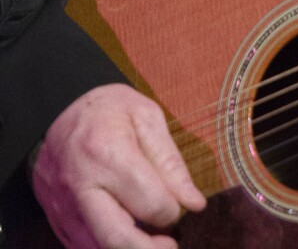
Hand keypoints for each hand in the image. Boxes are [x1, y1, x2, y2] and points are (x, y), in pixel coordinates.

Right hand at [31, 83, 205, 248]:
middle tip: (170, 245)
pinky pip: (84, 248)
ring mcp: (65, 209)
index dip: (171, 209)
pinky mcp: (58, 222)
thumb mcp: (145, 116)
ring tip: (151, 240)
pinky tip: (127, 236)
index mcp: (107, 153)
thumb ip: (170, 161)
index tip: (177, 205)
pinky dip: (109, 247)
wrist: (54, 114)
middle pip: (117, 239)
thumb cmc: (106, 111)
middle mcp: (82, 187)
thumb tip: (194, 202)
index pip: (148, 201)